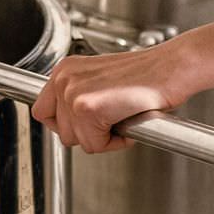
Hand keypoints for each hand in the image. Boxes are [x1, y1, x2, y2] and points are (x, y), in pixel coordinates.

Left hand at [30, 42, 197, 154]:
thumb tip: (67, 125)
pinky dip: (114, 142)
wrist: (171, 68)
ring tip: (122, 117)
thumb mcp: (100, 79)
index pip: (42, 111)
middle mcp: (64, 78)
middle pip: (60, 131)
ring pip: (76, 141)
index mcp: (65, 69)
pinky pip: (94, 145)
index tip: (85, 126)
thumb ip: (78, 96)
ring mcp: (73, 93)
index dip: (65, 125)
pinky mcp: (88, 108)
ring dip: (102, 138)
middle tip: (113, 120)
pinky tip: (128, 121)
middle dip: (87, 134)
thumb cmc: (146, 76)